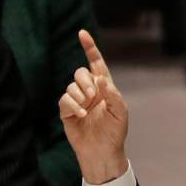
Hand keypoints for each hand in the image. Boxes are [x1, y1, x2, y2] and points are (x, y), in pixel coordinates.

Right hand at [59, 29, 129, 183]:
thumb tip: (99, 79)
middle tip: (94, 95)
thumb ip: (112, 94)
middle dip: (86, 81)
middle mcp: (89, 91)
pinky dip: (72, 104)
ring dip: (80, 95)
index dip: (90, 48)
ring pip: (71, 86)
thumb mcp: (121, 112)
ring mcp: (77, 101)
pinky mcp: (67, 112)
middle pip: (80, 72)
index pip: (96, 63)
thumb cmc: (115, 132)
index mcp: (104, 87)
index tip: (82, 33)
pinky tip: (80, 113)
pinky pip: (64, 100)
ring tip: (88, 108)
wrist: (104, 151)